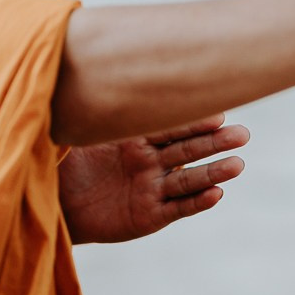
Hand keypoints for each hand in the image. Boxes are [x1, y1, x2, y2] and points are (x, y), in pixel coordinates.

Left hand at [58, 117, 247, 243]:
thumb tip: (76, 78)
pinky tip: (217, 194)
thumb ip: (81, 113)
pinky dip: (198, 202)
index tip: (217, 112)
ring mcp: (152, 189)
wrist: (52, 206)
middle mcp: (150, 161)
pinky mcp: (149, 216)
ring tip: (238, 165)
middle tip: (243, 135)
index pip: (169, 126)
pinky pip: (177, 208)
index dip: (192, 120)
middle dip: (215, 142)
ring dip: (214, 172)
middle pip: (188, 150)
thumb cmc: (61, 165)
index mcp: (134, 137)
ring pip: (188, 179)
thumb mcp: (68, 136)